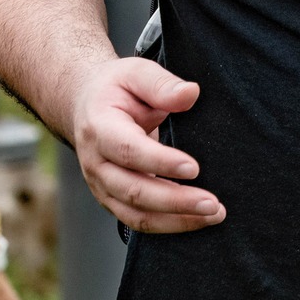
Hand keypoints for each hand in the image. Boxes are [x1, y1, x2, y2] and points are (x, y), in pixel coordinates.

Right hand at [69, 57, 224, 232]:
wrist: (86, 105)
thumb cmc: (117, 88)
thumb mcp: (136, 73)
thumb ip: (162, 84)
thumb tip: (191, 93)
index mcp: (100, 128)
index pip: (129, 151)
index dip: (161, 162)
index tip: (194, 168)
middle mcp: (96, 163)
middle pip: (133, 190)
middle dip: (175, 201)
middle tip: (212, 204)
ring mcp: (102, 185)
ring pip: (136, 214)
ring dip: (175, 220)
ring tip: (214, 215)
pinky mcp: (113, 198)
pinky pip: (138, 220)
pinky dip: (168, 225)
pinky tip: (198, 221)